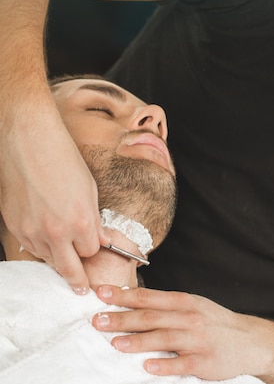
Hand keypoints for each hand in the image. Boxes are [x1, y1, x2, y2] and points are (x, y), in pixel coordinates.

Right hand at [0, 103, 108, 292]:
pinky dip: (39, 248)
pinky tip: (46, 243)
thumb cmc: (63, 160)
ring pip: (48, 259)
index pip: (91, 251)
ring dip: (57, 260)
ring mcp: (32, 231)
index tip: (95, 246)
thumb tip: (100, 239)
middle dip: (77, 278)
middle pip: (69, 268)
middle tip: (82, 289)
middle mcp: (56, 232)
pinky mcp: (14, 226)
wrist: (28, 141)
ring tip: (64, 261)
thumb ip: (94, 219)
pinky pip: (30, 247)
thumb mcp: (89, 190)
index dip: (93, 248)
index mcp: (80, 222)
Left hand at [92, 286, 273, 380]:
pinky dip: (164, 364)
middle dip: (123, 318)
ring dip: (138, 340)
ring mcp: (198, 340)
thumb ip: (167, 305)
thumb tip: (132, 302)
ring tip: (116, 343)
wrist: (250, 341)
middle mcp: (190, 318)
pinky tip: (148, 366)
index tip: (101, 293)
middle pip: (152, 317)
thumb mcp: (194, 306)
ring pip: (164, 338)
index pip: (149, 297)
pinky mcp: (204, 362)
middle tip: (98, 320)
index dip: (124, 295)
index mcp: (185, 302)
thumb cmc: (216, 323)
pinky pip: (181, 363)